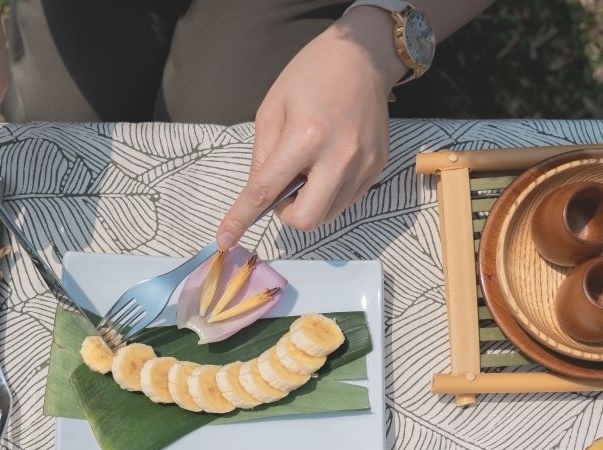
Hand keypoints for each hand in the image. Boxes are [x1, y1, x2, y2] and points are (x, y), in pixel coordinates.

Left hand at [216, 8, 403, 249]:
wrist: (364, 57)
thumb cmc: (311, 75)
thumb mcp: (272, 108)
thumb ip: (262, 156)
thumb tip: (259, 196)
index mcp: (306, 136)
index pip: (266, 190)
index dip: (242, 218)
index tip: (225, 239)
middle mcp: (339, 156)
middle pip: (306, 219)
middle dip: (287, 214)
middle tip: (283, 189)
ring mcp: (363, 165)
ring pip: (327, 215)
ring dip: (309, 204)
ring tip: (309, 169)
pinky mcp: (377, 168)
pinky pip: (345, 201)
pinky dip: (328, 194)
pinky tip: (328, 164)